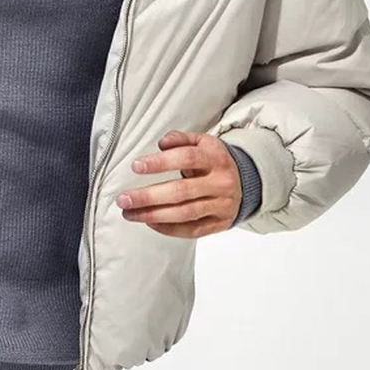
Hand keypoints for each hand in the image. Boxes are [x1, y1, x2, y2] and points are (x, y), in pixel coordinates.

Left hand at [116, 129, 242, 237]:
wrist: (246, 181)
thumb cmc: (213, 160)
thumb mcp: (201, 142)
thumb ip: (179, 139)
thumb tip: (161, 144)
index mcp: (215, 158)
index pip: (186, 158)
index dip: (160, 162)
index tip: (136, 166)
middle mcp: (220, 183)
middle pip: (182, 191)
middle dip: (149, 197)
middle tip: (124, 199)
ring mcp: (221, 205)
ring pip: (185, 213)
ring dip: (154, 215)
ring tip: (130, 214)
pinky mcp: (220, 223)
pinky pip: (192, 230)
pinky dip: (169, 229)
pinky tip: (150, 223)